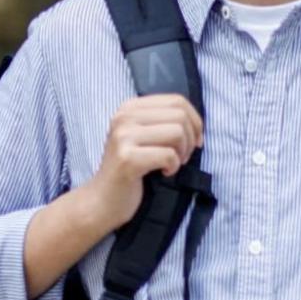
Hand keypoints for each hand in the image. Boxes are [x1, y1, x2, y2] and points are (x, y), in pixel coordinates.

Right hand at [80, 94, 203, 228]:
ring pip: (177, 132)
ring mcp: (123, 137)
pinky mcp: (128, 159)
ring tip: (172, 163)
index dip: (195, 120)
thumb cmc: (131, 168)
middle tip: (183, 156)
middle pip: (180, 115)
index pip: (176, 100)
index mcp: (129, 108)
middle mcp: (124, 117)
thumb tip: (196, 121)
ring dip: (183, 152)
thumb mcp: (144, 136)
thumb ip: (164, 122)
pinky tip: (164, 173)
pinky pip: (168, 155)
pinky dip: (174, 166)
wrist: (103, 199)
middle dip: (190, 138)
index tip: (195, 140)